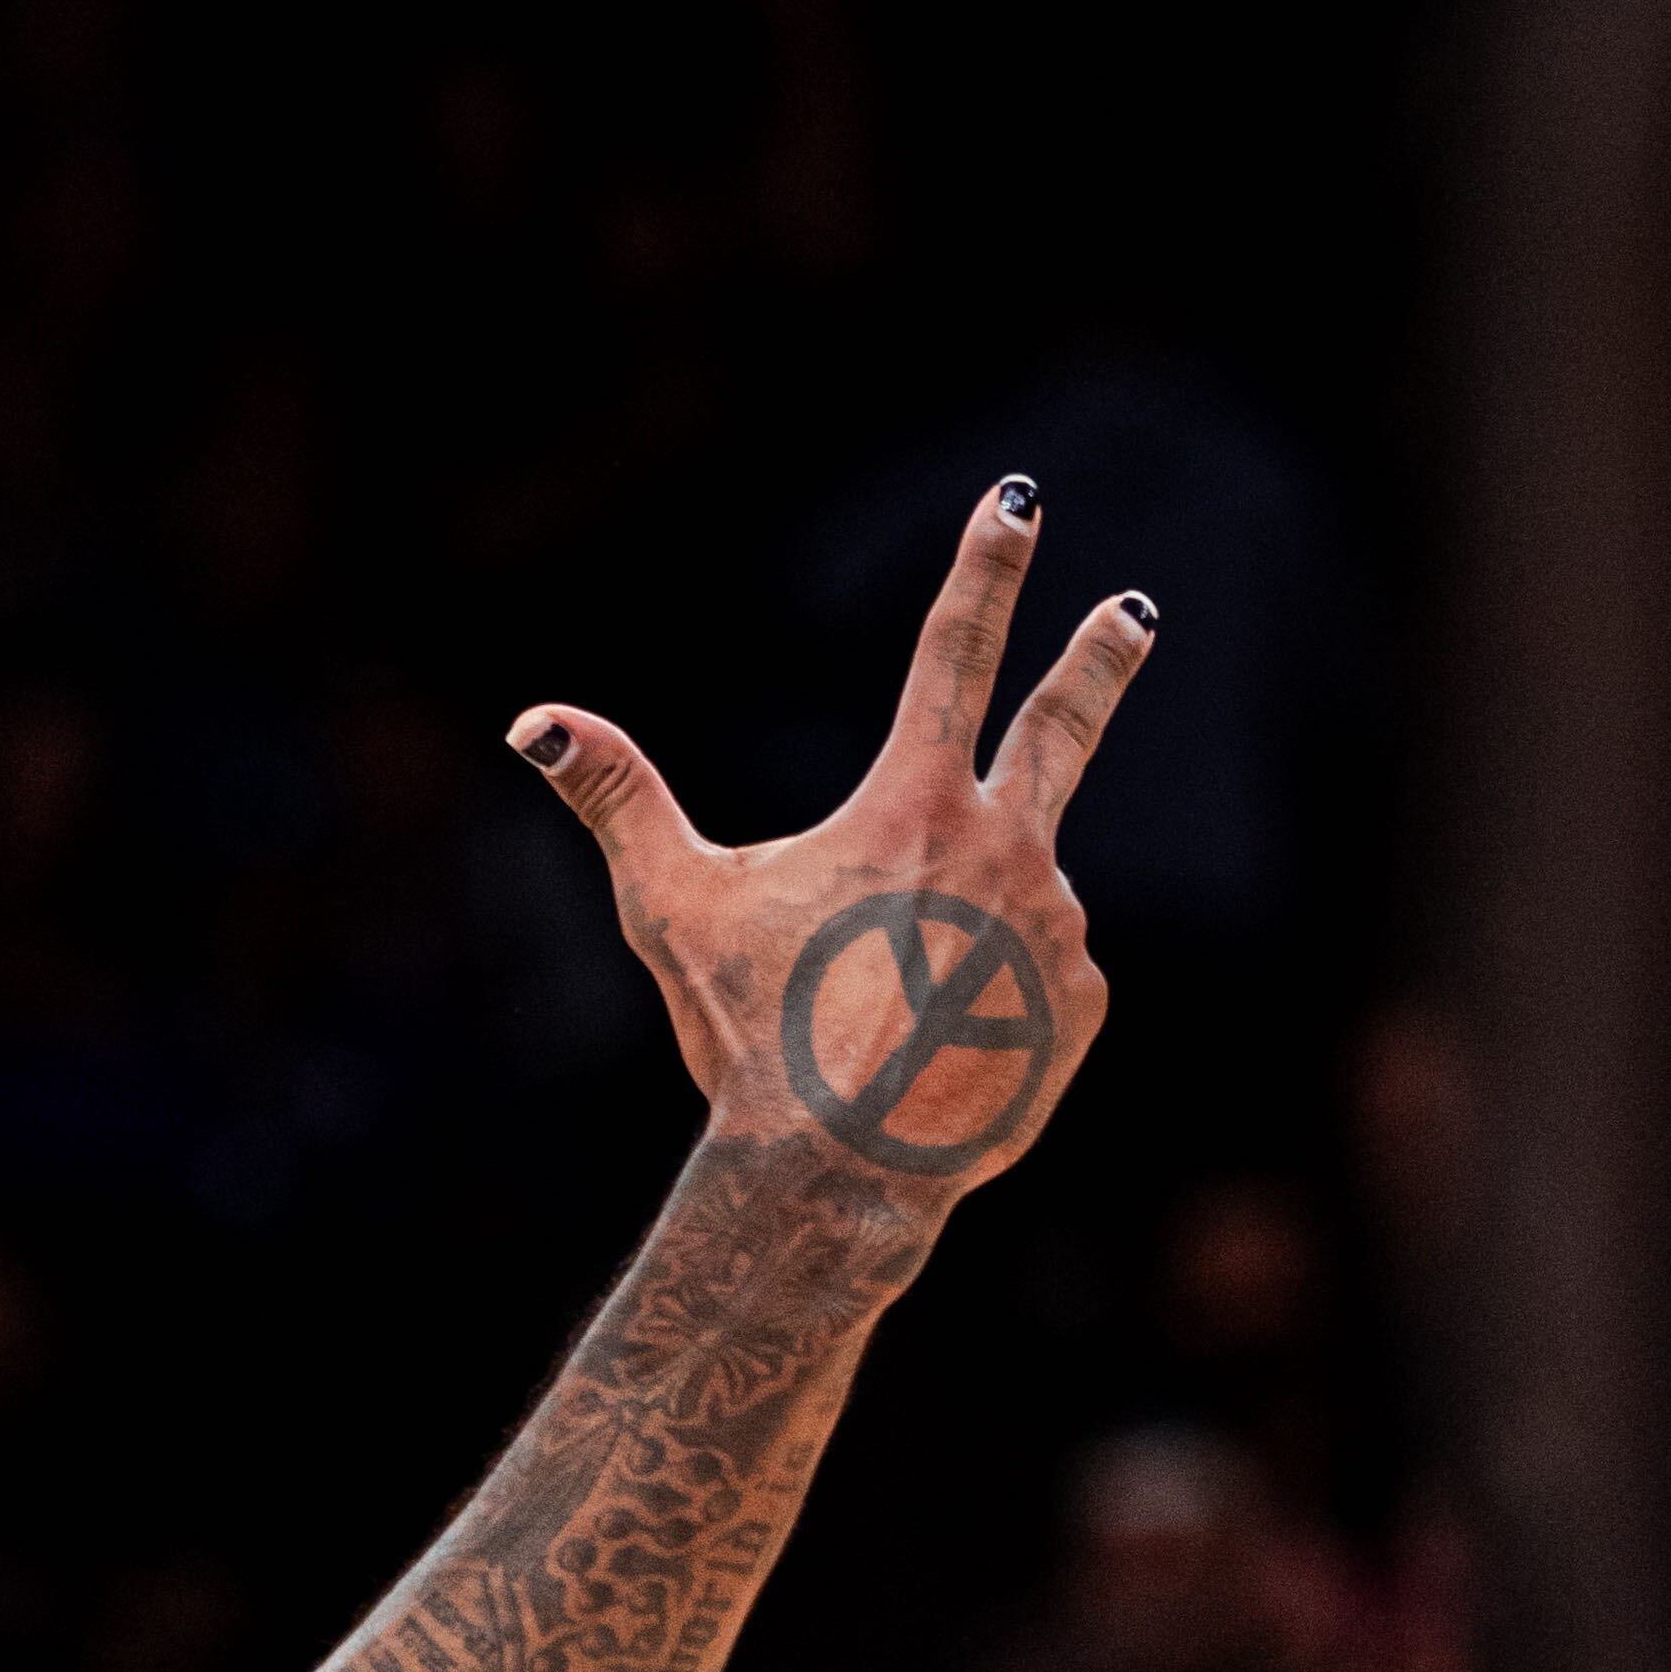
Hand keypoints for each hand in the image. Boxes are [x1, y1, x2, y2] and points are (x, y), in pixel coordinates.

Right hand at [516, 484, 1152, 1247]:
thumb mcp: (673, 908)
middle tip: (1137, 614)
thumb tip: (533, 725)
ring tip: (896, 1017)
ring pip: (1009, 905)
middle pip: (1063, 725)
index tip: (1022, 496)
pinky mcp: (1077, 1004)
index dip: (987, 563)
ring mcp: (1054, 926)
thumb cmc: (751, 1035)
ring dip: (960, 941)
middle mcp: (1005, 846)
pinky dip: (991, 1007)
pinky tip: (939, 1056)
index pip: (955, 650)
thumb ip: (619, 800)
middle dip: (1100, 659)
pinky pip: (1037, 985)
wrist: (838, 1175)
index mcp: (914, 802)